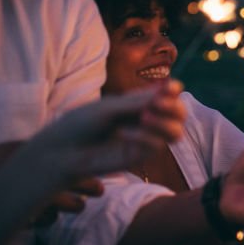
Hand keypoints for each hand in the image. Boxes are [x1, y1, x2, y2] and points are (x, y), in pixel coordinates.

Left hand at [31, 81, 186, 221]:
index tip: (171, 87)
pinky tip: (122, 134)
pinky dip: (143, 136)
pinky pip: (157, 146)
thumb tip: (172, 88)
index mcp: (139, 103)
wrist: (63, 151)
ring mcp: (145, 139)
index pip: (168, 95)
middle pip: (179, 114)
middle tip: (158, 104)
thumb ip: (140, 101)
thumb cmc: (81, 124)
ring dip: (164, 122)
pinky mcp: (141, 157)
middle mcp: (147, 120)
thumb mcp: (111, 107)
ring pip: (175, 132)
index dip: (174, 90)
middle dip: (174, 107)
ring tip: (144, 118)